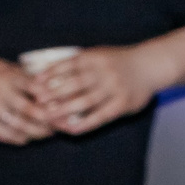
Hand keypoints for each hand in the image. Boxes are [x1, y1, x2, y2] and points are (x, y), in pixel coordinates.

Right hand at [0, 55, 57, 144]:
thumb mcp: (3, 66)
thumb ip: (24, 76)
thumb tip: (51, 84)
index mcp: (7, 76)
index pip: (35, 88)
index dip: (51, 98)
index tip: (64, 103)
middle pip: (30, 111)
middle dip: (48, 119)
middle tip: (61, 123)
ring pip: (20, 126)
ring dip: (37, 132)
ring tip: (48, 132)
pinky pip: (6, 135)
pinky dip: (19, 138)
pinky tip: (28, 137)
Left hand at [30, 46, 157, 135]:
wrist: (150, 66)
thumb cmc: (119, 62)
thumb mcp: (99, 55)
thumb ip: (79, 62)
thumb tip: (49, 72)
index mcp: (95, 57)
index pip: (67, 65)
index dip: (50, 75)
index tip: (34, 84)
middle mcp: (104, 72)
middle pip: (74, 83)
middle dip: (54, 93)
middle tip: (37, 102)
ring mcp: (114, 88)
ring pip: (85, 101)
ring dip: (65, 110)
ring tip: (49, 118)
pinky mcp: (122, 104)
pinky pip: (99, 116)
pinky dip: (83, 123)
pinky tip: (70, 129)